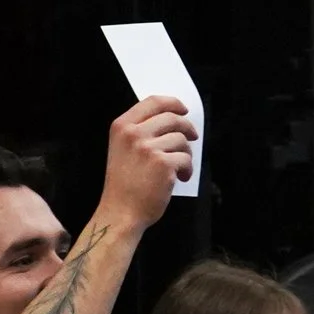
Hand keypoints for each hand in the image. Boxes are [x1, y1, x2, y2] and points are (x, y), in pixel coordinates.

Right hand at [99, 97, 197, 229]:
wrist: (121, 211)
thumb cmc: (124, 184)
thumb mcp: (122, 149)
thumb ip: (140, 132)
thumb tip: (172, 122)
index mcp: (121, 126)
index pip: (152, 102)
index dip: (173, 103)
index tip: (183, 109)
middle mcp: (133, 133)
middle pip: (172, 118)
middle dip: (187, 127)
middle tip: (193, 137)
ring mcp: (148, 147)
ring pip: (182, 140)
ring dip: (186, 154)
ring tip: (179, 168)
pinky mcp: (163, 163)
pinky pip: (186, 158)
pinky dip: (187, 170)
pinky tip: (180, 178)